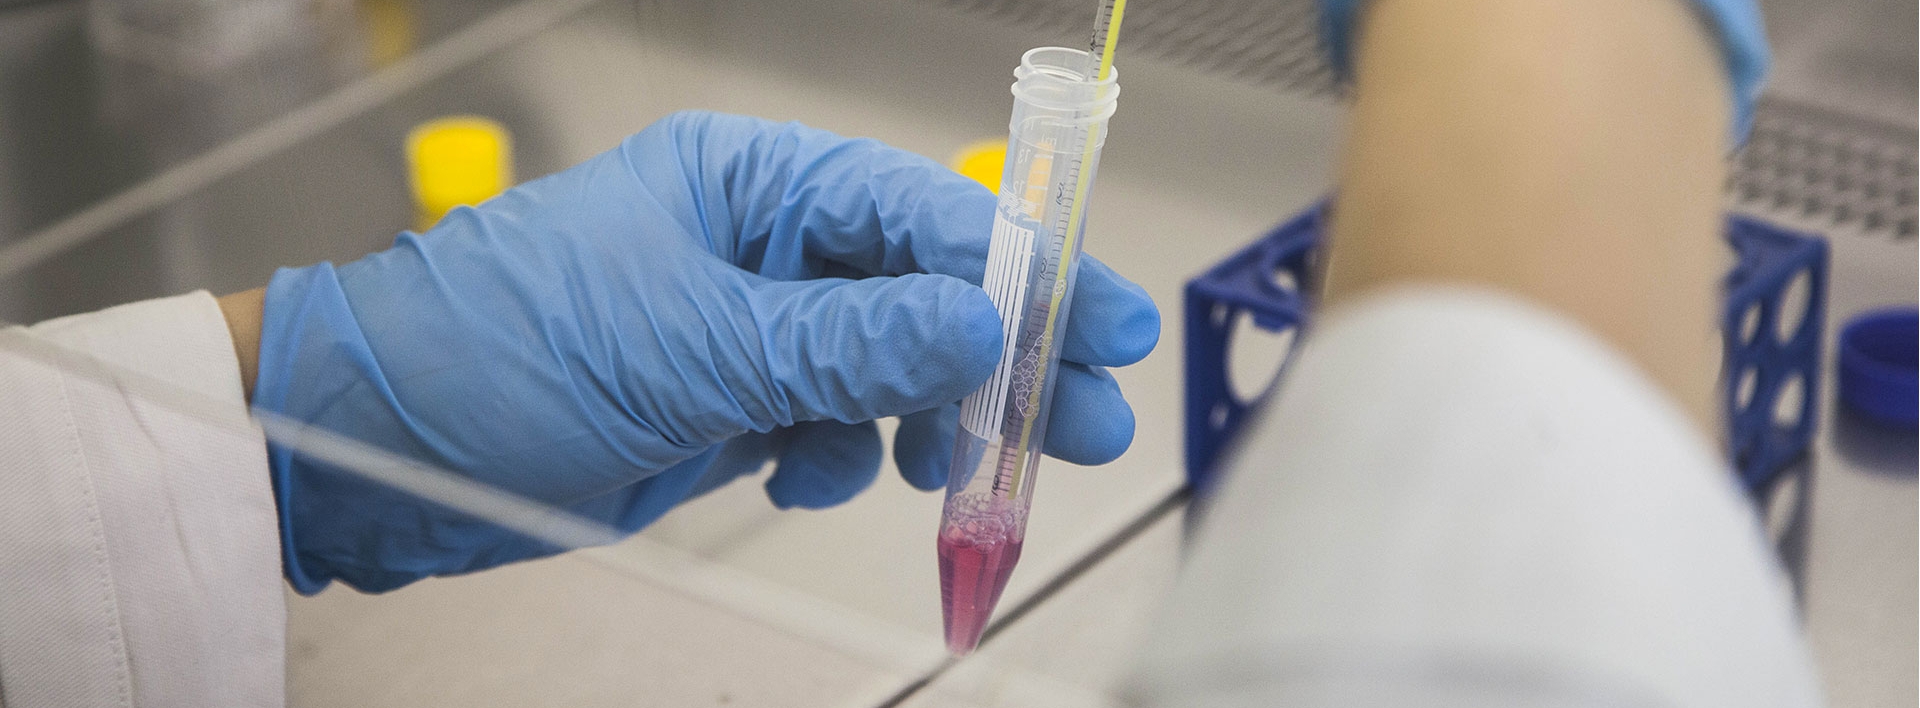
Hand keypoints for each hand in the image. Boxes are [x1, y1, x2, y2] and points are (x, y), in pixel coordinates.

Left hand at [251, 111, 1158, 592]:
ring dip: (923, 424)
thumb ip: (849, 343)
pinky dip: (838, 460)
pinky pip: (830, 427)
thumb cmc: (497, 351)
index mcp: (748, 181)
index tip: (1102, 321)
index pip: (917, 210)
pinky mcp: (729, 402)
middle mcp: (756, 244)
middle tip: (1087, 418)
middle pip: (919, 291)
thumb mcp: (691, 345)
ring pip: (884, 368)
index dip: (1023, 266)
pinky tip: (807, 477)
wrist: (378, 451)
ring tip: (947, 477)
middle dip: (1002, 360)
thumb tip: (983, 328)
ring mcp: (745, 327)